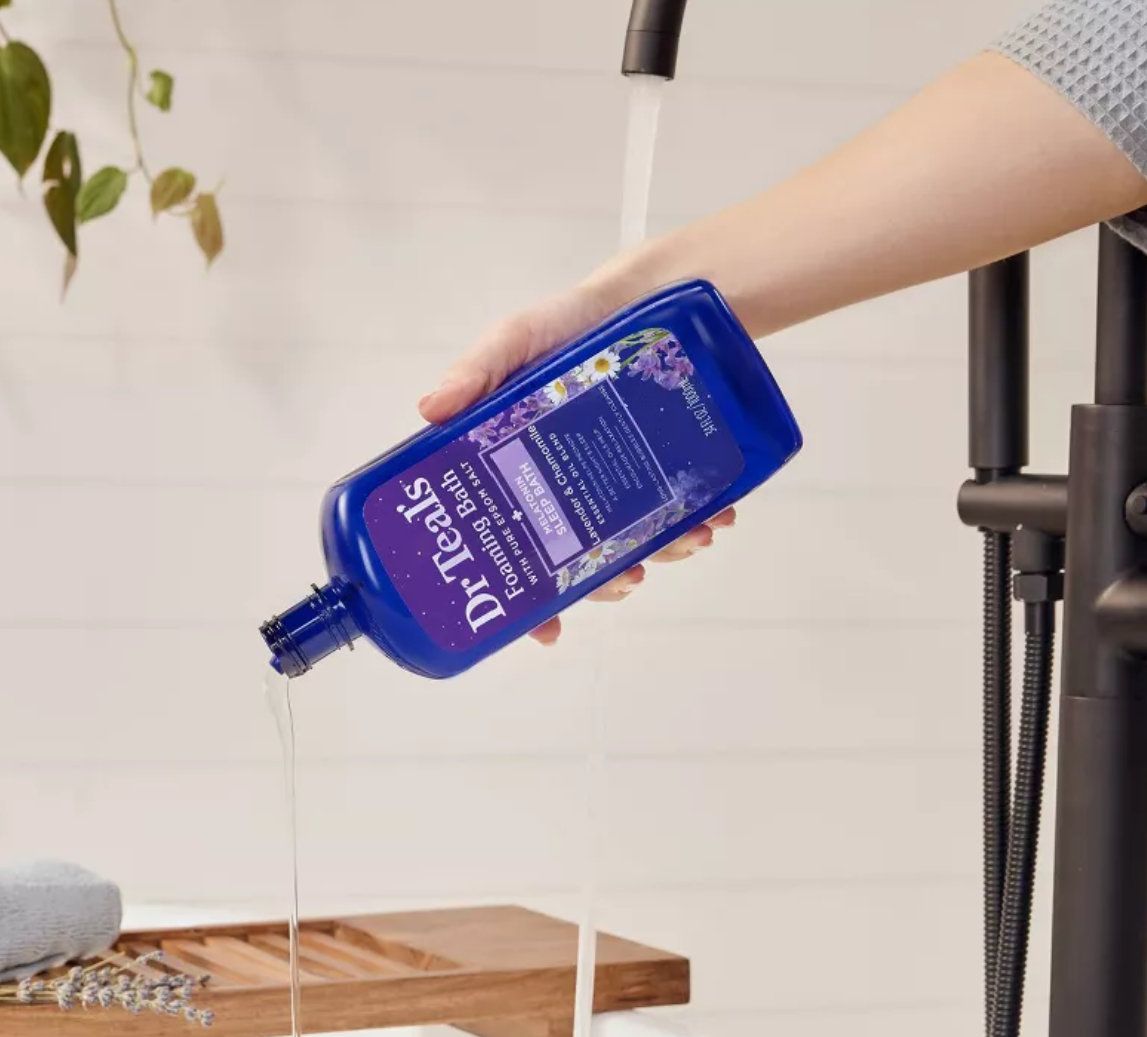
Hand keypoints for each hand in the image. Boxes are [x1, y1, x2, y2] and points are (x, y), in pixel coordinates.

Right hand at [417, 280, 736, 644]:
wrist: (644, 295)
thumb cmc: (565, 323)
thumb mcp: (514, 342)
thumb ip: (476, 372)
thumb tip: (430, 409)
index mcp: (520, 479)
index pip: (515, 553)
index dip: (525, 602)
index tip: (543, 631)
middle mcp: (570, 492)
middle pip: (580, 563)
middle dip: (607, 582)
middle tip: (627, 578)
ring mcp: (621, 484)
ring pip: (638, 542)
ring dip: (663, 551)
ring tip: (688, 539)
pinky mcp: (667, 468)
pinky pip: (684, 509)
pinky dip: (702, 518)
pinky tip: (716, 516)